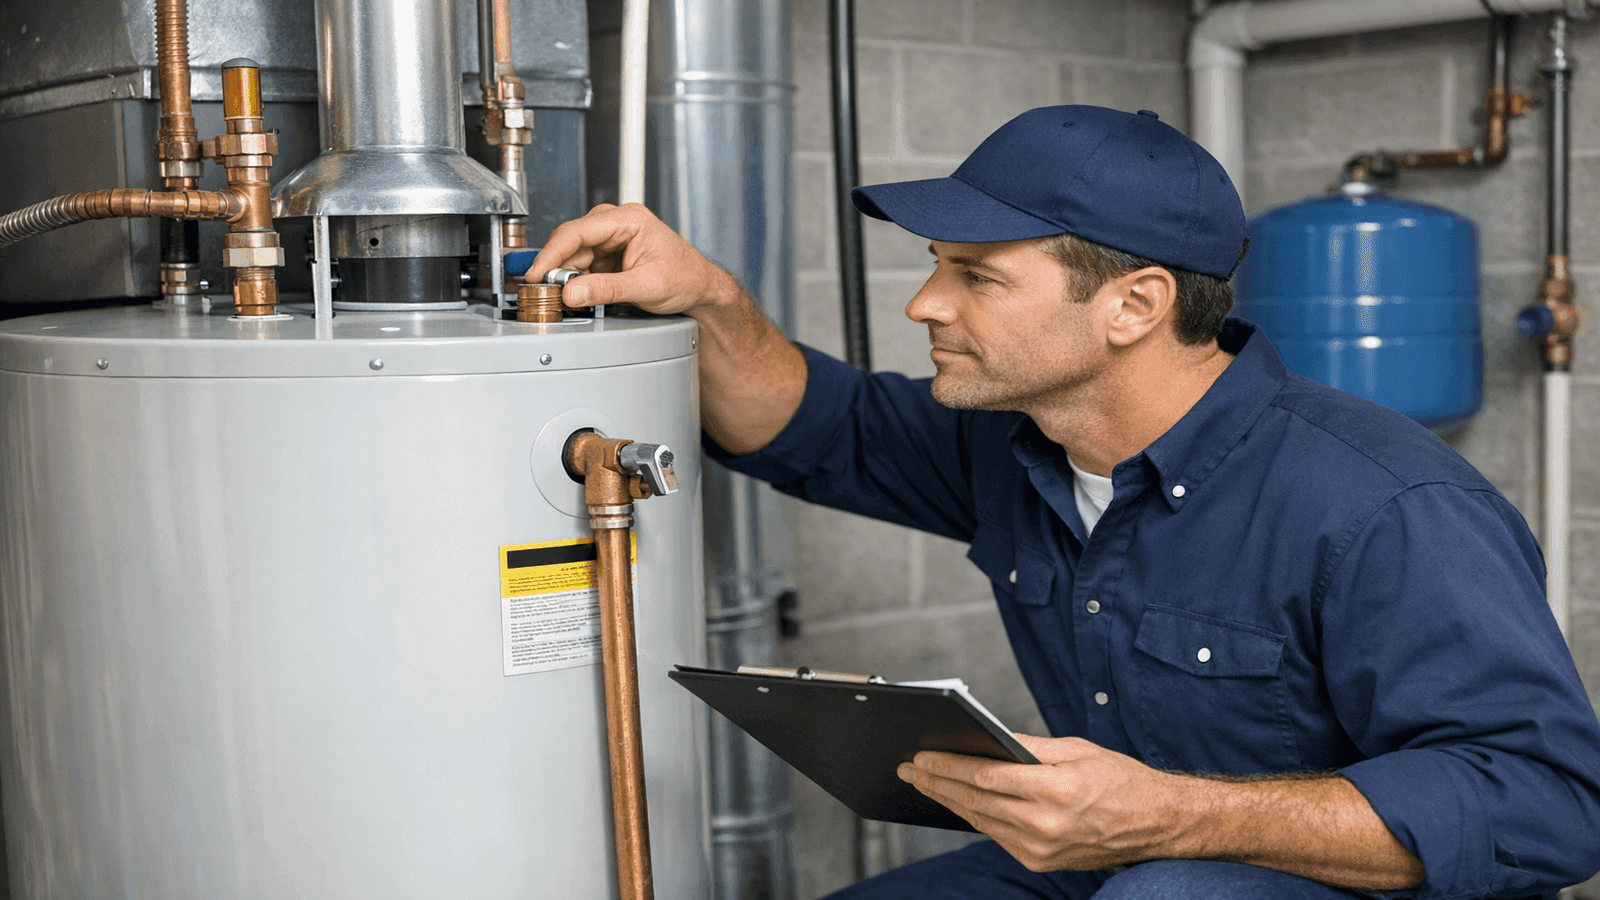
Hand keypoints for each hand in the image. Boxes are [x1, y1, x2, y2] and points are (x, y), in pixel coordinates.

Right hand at [527, 203, 741, 314]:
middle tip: (543, 291)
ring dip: (565, 276)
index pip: (578, 231)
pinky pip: (582, 265)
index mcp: (629, 219)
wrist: (700, 287)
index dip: (552, 253)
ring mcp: (611, 238)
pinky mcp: (609, 254)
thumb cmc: (686, 277)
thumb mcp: (646, 286)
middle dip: (556, 267)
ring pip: (574, 254)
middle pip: (571, 241)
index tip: (537, 274)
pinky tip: (576, 293)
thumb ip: (607, 290)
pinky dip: (575, 280)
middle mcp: (617, 223)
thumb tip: (572, 293)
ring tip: (562, 297)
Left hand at [897, 734, 1181, 871]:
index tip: (922, 755)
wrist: (1155, 824)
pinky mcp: (1041, 862)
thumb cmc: (1120, 780)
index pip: (986, 776)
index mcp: (1056, 789)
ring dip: (948, 801)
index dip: (948, 765)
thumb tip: (986, 738)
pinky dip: (974, 817)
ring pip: (980, 821)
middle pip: (975, 801)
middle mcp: (1046, 824)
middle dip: (936, 783)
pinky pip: (997, 836)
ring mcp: (1041, 849)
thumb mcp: (1076, 749)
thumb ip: (1028, 747)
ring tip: (923, 783)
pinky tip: (957, 802)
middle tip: (909, 768)